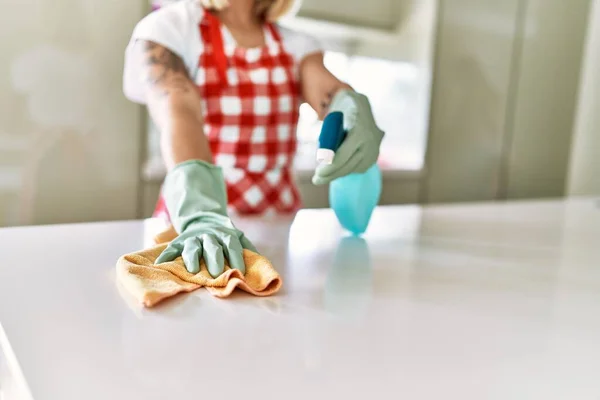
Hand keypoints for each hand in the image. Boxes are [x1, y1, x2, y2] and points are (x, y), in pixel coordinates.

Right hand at [154, 160, 256, 276]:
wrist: (204, 220)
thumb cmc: (224, 236)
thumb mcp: (238, 237)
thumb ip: (248, 248)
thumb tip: (260, 262)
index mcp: (226, 234)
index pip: (232, 245)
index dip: (237, 257)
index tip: (240, 271)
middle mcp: (209, 235)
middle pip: (213, 247)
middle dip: (215, 260)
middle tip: (217, 274)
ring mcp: (193, 237)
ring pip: (192, 247)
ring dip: (192, 258)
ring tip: (193, 271)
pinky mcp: (179, 240)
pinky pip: (171, 247)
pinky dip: (165, 255)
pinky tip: (160, 264)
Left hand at [312, 90, 383, 184]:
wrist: (359, 104)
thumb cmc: (340, 109)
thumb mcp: (332, 117)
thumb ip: (328, 136)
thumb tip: (322, 159)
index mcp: (359, 129)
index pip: (344, 154)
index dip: (331, 166)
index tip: (319, 173)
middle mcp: (370, 140)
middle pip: (348, 165)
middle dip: (331, 174)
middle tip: (316, 180)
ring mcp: (374, 149)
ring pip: (353, 168)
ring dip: (336, 174)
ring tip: (321, 178)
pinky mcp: (374, 156)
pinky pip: (358, 168)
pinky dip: (345, 170)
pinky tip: (335, 171)